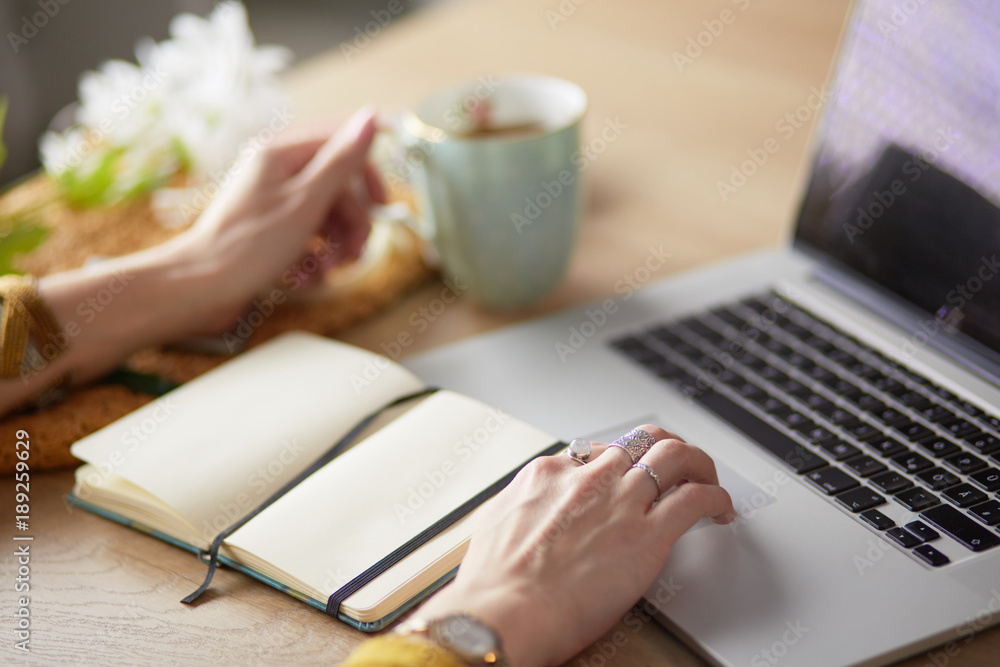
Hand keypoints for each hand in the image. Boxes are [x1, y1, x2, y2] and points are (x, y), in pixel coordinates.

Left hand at [8, 108, 385, 413]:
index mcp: (281, 153)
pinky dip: (314, 257)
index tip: (382, 204)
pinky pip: (307, 236)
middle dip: (351, 221)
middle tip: (354, 252)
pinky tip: (306, 276)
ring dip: (335, 244)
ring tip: (326, 270)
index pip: (341, 144)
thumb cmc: (248, 245)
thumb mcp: (306, 201)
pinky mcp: (269, 231)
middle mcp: (275, 172)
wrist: (200, 289)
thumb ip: (342, 161)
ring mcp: (272, 202)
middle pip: (337, 186)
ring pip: (326, 214)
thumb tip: (371, 117)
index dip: (367, 174)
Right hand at [417, 424, 735, 666]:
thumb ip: (522, 506)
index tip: (628, 477)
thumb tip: (527, 507)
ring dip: (698, 464)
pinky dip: (716, 498)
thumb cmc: (494, 582)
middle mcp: (590, 477)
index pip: (599, 452)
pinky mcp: (649, 534)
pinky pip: (697, 499)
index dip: (620, 464)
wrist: (506, 612)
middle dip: (665, 448)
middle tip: (677, 466)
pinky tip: (720, 509)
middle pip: (642, 440)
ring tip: (707, 479)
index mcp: (550, 473)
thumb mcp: (496, 522)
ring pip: (676, 456)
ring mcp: (621, 501)